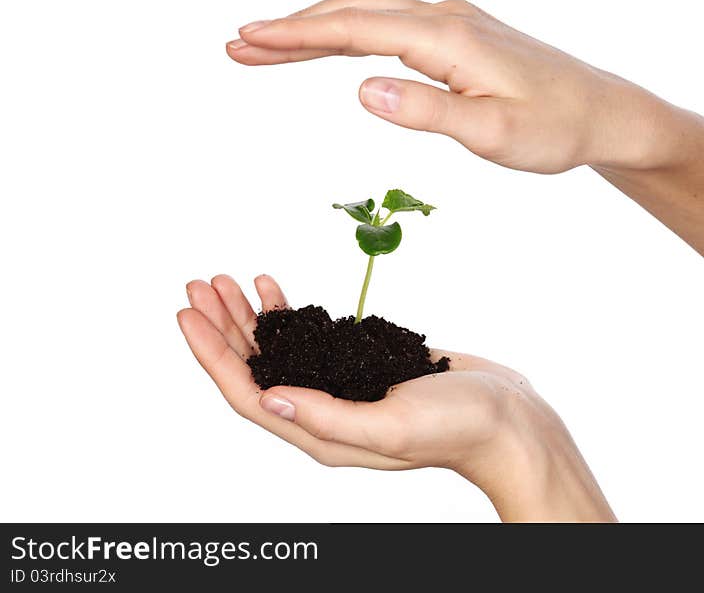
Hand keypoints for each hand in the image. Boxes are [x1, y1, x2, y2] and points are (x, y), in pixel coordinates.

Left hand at [177, 274, 614, 521]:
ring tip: (225, 280)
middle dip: (222, 327)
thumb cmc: (457, 427)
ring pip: (280, 352)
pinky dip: (290, 313)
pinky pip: (312, 339)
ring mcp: (342, 387)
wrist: (507, 418)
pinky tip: (277, 291)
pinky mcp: (364, 367)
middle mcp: (323, 412)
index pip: (246, 394)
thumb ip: (326, 416)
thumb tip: (264, 397)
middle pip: (255, 369)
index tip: (186, 313)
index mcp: (320, 432)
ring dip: (250, 317)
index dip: (211, 356)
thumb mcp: (389, 427)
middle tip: (198, 285)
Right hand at [227, 0, 677, 173]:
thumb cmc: (555, 128)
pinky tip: (336, 44)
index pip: (356, 27)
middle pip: (353, 9)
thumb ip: (428, 111)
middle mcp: (446, 17)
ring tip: (270, 45)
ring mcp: (453, 21)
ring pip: (370, 10)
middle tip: (238, 44)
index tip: (247, 39)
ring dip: (318, 25)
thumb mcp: (493, 133)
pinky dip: (352, 28)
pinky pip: (392, 21)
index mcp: (448, 38)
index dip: (296, 34)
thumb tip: (361, 88)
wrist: (603, 112)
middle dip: (292, 26)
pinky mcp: (460, 34)